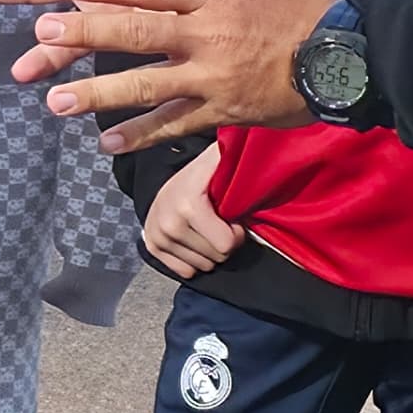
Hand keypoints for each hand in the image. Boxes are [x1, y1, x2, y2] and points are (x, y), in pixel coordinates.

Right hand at [141, 153, 236, 280]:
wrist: (167, 182)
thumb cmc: (203, 177)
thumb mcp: (219, 162)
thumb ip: (235, 154)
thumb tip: (260, 140)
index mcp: (189, 204)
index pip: (227, 244)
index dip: (236, 232)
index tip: (231, 218)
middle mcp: (169, 223)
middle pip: (217, 257)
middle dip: (224, 243)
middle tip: (219, 223)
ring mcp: (158, 237)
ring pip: (204, 266)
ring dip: (210, 251)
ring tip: (206, 230)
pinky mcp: (152, 248)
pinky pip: (186, 272)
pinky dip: (194, 260)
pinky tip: (194, 241)